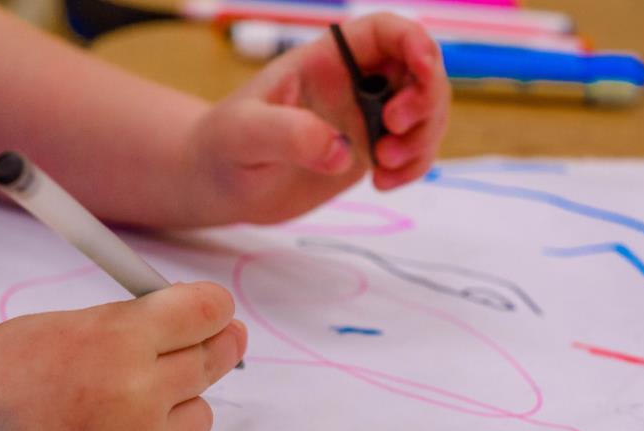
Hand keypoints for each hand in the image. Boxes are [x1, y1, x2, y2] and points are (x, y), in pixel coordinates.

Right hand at [0, 282, 244, 430]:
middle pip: (212, 360)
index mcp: (117, 339)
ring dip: (176, 406)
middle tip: (202, 344)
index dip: (212, 307)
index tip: (214, 311)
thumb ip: (129, 322)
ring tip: (122, 405)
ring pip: (198, 416)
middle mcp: (137, 395)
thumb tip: (186, 316)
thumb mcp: (61, 325)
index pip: (206, 311)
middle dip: (207, 347)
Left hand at [185, 13, 450, 224]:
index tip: (423, 70)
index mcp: (326, 60)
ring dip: (423, 139)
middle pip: (420, 71)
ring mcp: (366, 118)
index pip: (384, 32)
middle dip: (425, 99)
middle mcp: (354, 83)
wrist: (218, 184)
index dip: (414, 41)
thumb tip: (340, 150)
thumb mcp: (243, 135)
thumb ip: (288, 134)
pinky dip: (413, 167)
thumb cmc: (222, 146)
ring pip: (425, 113)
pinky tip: (383, 183)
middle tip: (394, 130)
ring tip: (384, 166)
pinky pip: (414, 151)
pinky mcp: (370, 152)